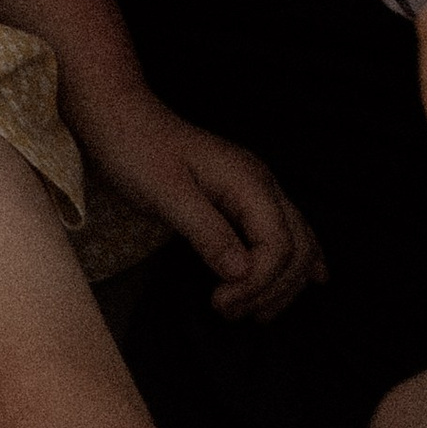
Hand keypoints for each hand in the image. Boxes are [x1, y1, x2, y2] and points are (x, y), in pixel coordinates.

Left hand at [75, 86, 323, 321]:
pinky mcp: (242, 194)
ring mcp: (255, 186)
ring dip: (282, 283)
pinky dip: (296, 259)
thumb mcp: (165, 194)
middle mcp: (261, 182)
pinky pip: (284, 230)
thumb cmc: (134, 150)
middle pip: (296, 248)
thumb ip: (207, 233)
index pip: (278, 246)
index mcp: (247, 180)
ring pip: (296, 242)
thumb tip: (243, 273)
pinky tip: (310, 279)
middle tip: (232, 312)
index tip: (221, 303)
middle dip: (272, 289)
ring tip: (254, 312)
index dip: (257, 284)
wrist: (117, 115)